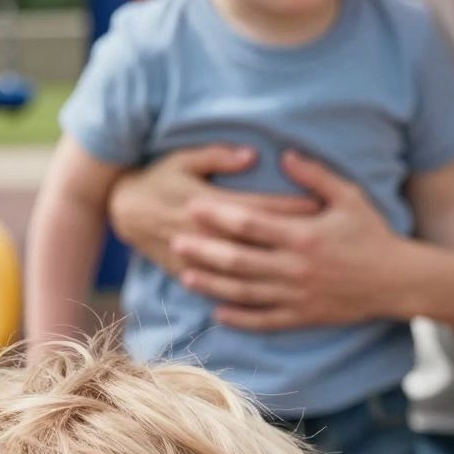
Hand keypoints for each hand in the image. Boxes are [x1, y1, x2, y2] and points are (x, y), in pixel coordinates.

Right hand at [108, 145, 317, 277]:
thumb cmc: (159, 179)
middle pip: (259, 241)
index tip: (321, 207)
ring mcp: (199, 259)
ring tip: (311, 271)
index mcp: (210, 204)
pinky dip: (249, 295)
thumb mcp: (183, 159)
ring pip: (244, 271)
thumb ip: (217, 157)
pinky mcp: (190, 274)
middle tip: (329, 242)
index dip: (291, 207)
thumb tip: (251, 156)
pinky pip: (222, 290)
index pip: (260, 208)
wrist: (124, 211)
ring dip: (277, 270)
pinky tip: (275, 298)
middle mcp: (207, 235)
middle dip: (294, 241)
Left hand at [174, 149, 409, 330]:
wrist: (398, 281)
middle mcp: (296, 268)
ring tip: (185, 275)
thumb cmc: (374, 234)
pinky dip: (239, 318)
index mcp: (304, 236)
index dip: (218, 215)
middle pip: (238, 259)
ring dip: (212, 284)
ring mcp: (298, 296)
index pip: (250, 224)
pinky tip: (217, 313)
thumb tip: (284, 154)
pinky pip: (264, 321)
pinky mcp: (304, 317)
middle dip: (203, 250)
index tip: (193, 206)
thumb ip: (314, 176)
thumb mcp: (349, 197)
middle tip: (173, 241)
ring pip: (244, 292)